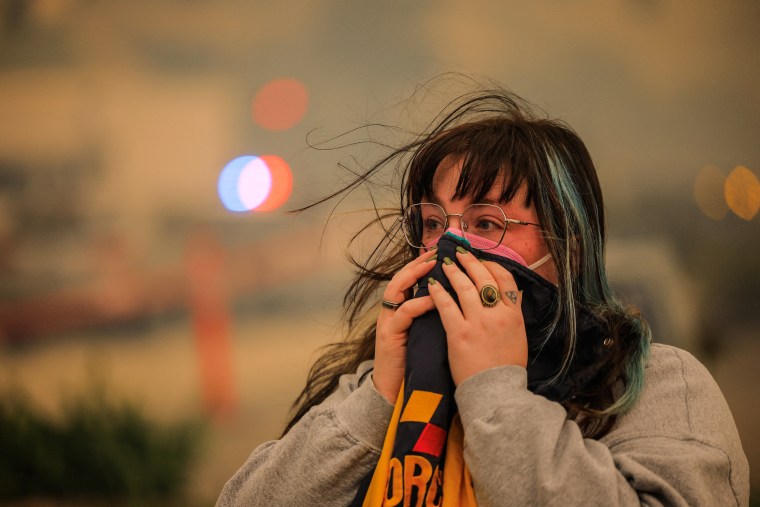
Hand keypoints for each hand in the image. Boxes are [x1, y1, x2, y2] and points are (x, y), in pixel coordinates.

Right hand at [373, 249, 436, 402]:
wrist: (396, 395)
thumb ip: (439, 317)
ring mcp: (388, 323)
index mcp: (403, 310)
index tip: (443, 252)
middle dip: (419, 263)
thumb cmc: (419, 366)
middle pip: (401, 277)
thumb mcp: (430, 336)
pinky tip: (434, 298)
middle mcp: (392, 312)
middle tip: (437, 252)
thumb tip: (465, 301)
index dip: (425, 264)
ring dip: (414, 276)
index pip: (412, 279)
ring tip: (433, 267)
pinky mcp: (389, 336)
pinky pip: (404, 313)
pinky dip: (418, 303)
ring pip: (396, 289)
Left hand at [427, 249, 526, 385]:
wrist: (496, 392)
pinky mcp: (459, 333)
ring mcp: (478, 323)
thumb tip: (507, 298)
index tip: (482, 262)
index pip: (505, 279)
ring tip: (445, 263)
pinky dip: (439, 292)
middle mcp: (498, 315)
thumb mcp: (518, 337)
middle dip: (471, 262)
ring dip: (453, 271)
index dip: (492, 266)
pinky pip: (446, 305)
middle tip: (460, 253)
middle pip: (484, 278)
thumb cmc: (506, 368)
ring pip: (464, 287)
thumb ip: (511, 316)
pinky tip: (433, 285)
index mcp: (514, 315)